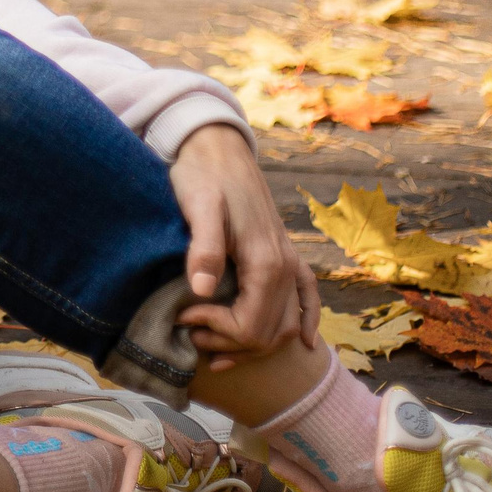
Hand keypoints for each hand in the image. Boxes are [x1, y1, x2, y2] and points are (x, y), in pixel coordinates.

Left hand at [169, 125, 320, 368]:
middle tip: (190, 332)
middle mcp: (286, 268)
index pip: (251, 327)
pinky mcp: (286, 255)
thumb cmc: (203, 175)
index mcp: (266, 263)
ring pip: (284, 326)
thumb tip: (200, 290)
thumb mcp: (198, 207)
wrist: (218, 147)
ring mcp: (290, 263)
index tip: (183, 316)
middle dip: (228, 343)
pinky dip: (306, 322)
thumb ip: (204, 247)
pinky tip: (306, 343)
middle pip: (268, 334)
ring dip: (252, 344)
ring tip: (212, 341)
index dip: (215, 331)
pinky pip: (308, 298)